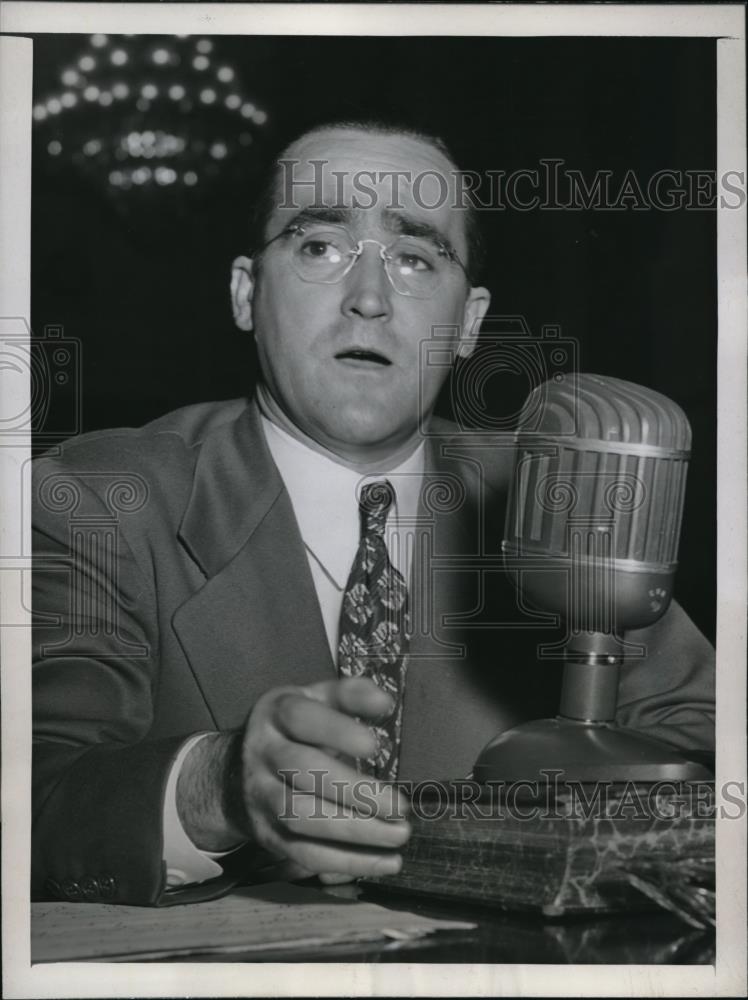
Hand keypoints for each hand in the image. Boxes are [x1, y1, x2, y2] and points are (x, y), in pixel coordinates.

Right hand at [177, 677, 410, 880]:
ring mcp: (262, 797)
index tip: (375, 745)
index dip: (338, 731)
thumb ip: (349, 695)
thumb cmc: (293, 731)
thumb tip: (384, 702)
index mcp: (276, 714)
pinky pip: (306, 854)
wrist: (234, 772)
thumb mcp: (314, 700)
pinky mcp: (269, 835)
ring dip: (355, 831)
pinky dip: (347, 861)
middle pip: (305, 771)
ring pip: (303, 818)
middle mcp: (263, 753)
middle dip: (355, 791)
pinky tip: (386, 861)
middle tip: (399, 806)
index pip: (303, 719)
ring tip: (398, 834)